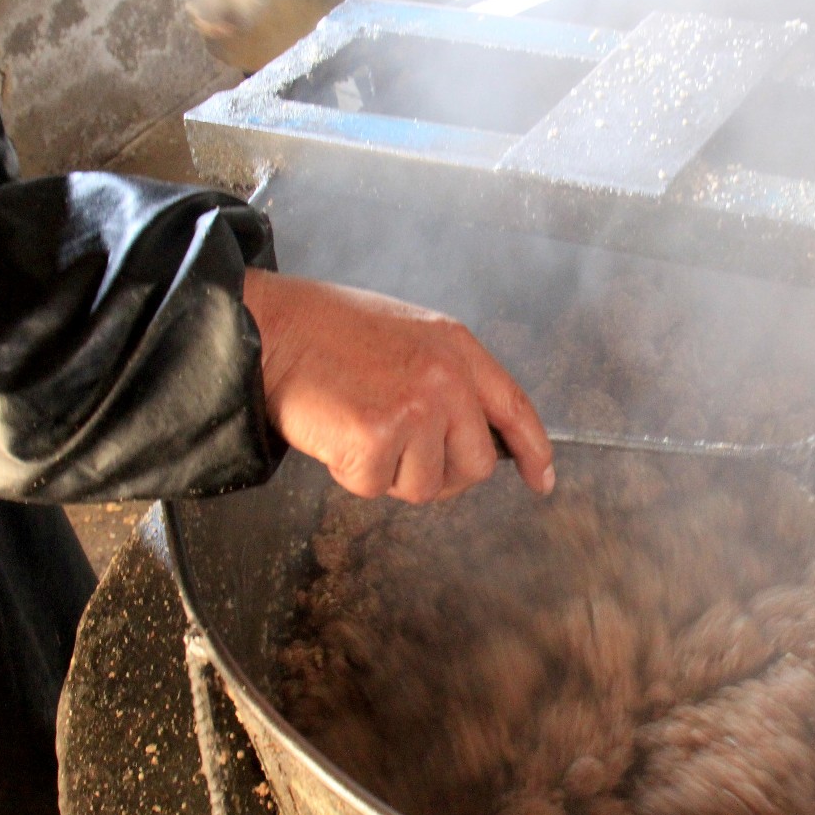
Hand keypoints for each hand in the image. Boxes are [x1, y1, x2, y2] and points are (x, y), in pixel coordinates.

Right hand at [244, 270, 554, 502]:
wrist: (273, 327)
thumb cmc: (328, 331)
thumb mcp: (409, 335)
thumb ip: (448, 378)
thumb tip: (468, 433)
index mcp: (458, 349)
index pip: (513, 408)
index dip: (533, 449)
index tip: (542, 479)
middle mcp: (446, 380)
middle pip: (475, 466)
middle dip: (441, 472)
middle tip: (398, 448)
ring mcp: (415, 409)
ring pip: (424, 486)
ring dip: (389, 472)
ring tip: (359, 425)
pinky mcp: (377, 438)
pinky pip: (376, 488)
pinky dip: (351, 472)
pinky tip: (336, 432)